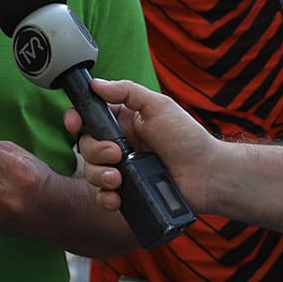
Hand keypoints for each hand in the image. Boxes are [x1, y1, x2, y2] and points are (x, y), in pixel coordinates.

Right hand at [69, 79, 213, 213]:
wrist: (208, 175)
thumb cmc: (188, 138)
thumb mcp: (159, 106)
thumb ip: (127, 91)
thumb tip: (96, 84)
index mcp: (123, 122)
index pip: (89, 118)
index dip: (76, 119)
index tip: (74, 123)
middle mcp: (119, 145)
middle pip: (85, 146)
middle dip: (95, 150)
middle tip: (117, 153)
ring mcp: (122, 170)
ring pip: (91, 171)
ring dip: (98, 174)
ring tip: (118, 178)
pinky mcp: (127, 193)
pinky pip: (103, 196)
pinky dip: (105, 197)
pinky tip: (116, 196)